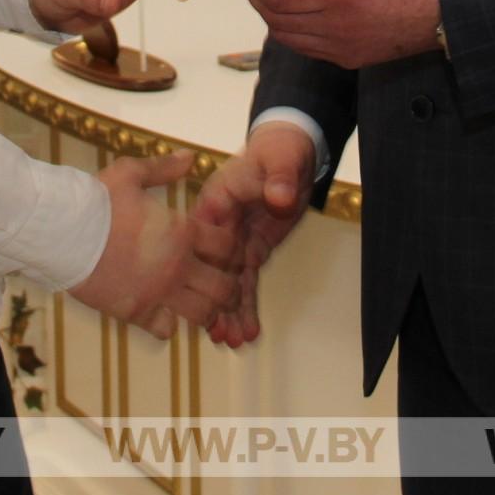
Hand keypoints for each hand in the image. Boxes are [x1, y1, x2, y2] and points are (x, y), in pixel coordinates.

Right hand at [67, 151, 240, 339]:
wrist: (61, 232)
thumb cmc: (94, 200)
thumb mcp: (131, 174)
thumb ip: (164, 168)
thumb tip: (190, 157)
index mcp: (181, 232)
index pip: (227, 245)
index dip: (230, 245)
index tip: (220, 245)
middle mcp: (177, 266)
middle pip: (224, 287)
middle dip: (229, 285)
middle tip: (223, 281)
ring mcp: (158, 293)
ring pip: (202, 314)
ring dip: (207, 309)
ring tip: (201, 303)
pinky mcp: (135, 313)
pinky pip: (167, 330)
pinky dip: (170, 323)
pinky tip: (164, 311)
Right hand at [193, 120, 315, 347]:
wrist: (290, 153)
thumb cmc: (278, 151)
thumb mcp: (281, 159)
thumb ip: (279, 177)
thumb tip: (280, 195)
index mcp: (217, 200)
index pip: (204, 234)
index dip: (204, 264)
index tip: (204, 292)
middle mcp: (218, 225)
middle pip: (210, 267)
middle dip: (213, 300)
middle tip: (216, 331)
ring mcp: (233, 241)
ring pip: (227, 281)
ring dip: (228, 312)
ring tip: (230, 343)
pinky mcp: (249, 252)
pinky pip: (245, 283)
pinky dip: (246, 307)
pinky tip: (246, 333)